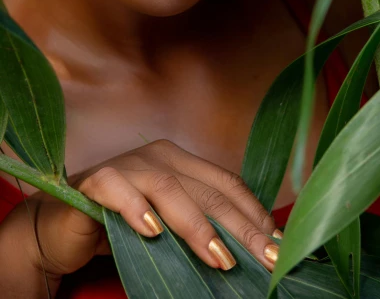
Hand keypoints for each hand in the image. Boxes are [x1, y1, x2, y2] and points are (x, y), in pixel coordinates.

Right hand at [19, 139, 280, 281]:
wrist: (63, 229)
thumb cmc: (123, 231)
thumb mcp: (171, 231)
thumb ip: (203, 232)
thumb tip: (252, 255)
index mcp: (184, 162)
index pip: (228, 184)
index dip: (255, 215)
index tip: (280, 249)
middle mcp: (160, 156)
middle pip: (208, 190)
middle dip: (241, 228)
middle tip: (266, 260)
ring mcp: (129, 165)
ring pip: (170, 188)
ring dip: (197, 226)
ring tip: (220, 258)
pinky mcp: (97, 180)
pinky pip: (118, 190)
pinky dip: (136, 209)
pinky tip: (152, 232)